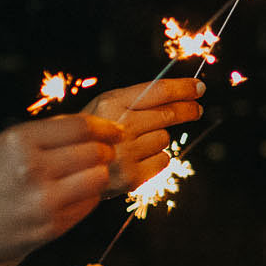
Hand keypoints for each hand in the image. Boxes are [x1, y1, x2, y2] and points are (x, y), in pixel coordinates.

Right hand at [0, 115, 123, 265]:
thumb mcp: (4, 148)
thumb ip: (47, 136)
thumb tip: (94, 128)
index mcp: (19, 140)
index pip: (81, 127)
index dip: (105, 128)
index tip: (115, 131)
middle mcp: (33, 168)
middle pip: (96, 152)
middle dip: (105, 152)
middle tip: (104, 154)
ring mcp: (44, 201)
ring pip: (99, 179)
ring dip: (100, 175)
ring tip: (88, 175)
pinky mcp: (52, 228)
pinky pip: (89, 205)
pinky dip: (88, 198)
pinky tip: (73, 196)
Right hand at [90, 78, 206, 193]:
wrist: (67, 167)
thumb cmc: (94, 131)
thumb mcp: (106, 106)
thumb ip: (138, 98)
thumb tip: (184, 94)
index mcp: (110, 103)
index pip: (158, 91)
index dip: (183, 89)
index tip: (199, 87)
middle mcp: (118, 127)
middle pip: (168, 114)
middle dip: (187, 110)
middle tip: (196, 110)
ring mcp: (124, 154)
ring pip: (164, 138)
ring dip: (159, 138)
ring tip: (137, 142)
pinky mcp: (131, 178)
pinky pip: (163, 161)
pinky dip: (157, 158)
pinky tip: (138, 158)